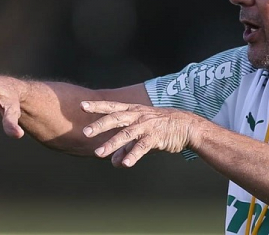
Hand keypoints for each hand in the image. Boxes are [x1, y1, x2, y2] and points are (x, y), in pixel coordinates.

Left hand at [80, 101, 202, 166]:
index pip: (112, 107)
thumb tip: (114, 162)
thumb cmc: (161, 127)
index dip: (97, 106)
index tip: (81, 106)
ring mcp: (147, 126)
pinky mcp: (156, 137)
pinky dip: (133, 155)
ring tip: (99, 154)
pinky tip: (125, 164)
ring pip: (126, 134)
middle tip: (86, 132)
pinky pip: (142, 147)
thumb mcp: (141, 135)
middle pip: (116, 119)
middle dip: (100, 125)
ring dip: (112, 144)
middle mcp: (138, 116)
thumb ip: (126, 148)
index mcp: (133, 111)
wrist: (187, 126)